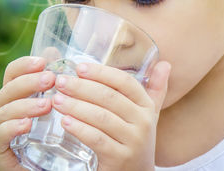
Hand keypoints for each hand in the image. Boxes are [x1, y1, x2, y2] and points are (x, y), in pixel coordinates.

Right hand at [0, 56, 55, 170]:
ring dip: (23, 105)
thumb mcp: (58, 104)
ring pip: (0, 113)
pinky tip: (26, 125)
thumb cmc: (55, 136)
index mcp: (14, 97)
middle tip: (51, 79)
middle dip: (28, 83)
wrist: (53, 167)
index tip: (44, 61)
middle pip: (6, 91)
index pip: (11, 74)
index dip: (24, 65)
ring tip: (47, 105)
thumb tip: (53, 50)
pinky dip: (10, 129)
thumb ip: (53, 80)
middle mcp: (1, 111)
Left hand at [52, 61, 170, 170]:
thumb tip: (166, 64)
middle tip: (61, 82)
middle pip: (109, 97)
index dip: (101, 73)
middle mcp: (143, 122)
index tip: (80, 68)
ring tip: (57, 100)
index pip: (125, 82)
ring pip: (101, 117)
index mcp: (147, 106)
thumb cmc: (135, 138)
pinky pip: (96, 139)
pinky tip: (64, 121)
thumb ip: (155, 89)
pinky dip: (79, 128)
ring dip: (76, 106)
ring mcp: (133, 141)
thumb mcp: (148, 113)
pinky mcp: (120, 158)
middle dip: (82, 87)